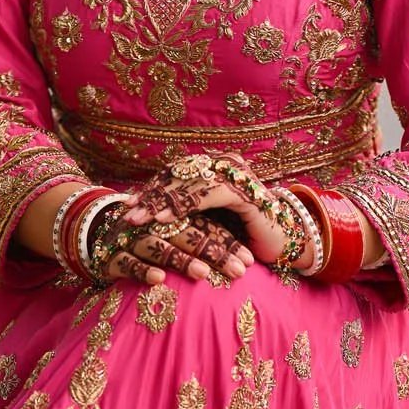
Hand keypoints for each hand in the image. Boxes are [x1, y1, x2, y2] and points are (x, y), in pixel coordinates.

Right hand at [89, 199, 252, 286]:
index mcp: (172, 214)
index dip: (228, 243)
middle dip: (213, 253)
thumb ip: (203, 234)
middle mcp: (153, 223)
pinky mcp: (110, 254)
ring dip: (181, 259)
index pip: (205, 225)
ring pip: (158, 246)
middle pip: (187, 234)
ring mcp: (131, 237)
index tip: (250, 262)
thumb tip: (247, 255)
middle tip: (238, 271)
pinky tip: (159, 279)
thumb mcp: (175, 229)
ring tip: (203, 274)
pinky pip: (127, 262)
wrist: (93, 231)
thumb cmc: (148, 236)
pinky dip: (142, 270)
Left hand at [121, 152, 314, 271]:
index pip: (175, 175)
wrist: (282, 243)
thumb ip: (184, 213)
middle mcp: (222, 165)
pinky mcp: (244, 189)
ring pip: (190, 183)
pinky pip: (208, 194)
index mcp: (212, 169)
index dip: (151, 190)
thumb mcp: (207, 223)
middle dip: (151, 196)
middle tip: (127, 213)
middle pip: (179, 176)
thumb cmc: (243, 235)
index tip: (127, 206)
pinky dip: (186, 205)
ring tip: (141, 218)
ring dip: (162, 202)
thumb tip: (146, 214)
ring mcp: (235, 174)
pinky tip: (167, 218)